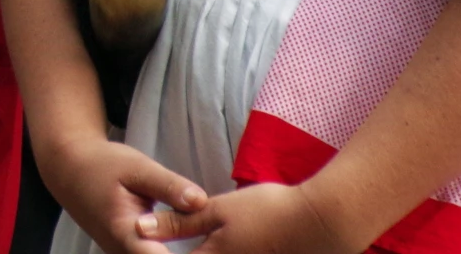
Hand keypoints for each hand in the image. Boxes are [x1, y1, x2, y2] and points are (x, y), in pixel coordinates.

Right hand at [35, 133, 207, 253]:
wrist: (69, 169)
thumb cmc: (102, 165)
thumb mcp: (137, 167)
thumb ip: (169, 187)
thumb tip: (202, 202)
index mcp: (126, 234)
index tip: (208, 250)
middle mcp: (122, 253)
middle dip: (189, 253)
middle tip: (210, 239)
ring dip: (180, 252)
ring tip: (199, 237)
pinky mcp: (125, 253)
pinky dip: (166, 250)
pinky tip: (184, 237)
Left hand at [140, 181, 353, 253]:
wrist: (321, 222)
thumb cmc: (267, 211)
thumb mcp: (219, 210)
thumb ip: (180, 222)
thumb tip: (140, 227)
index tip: (145, 247)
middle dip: (182, 253)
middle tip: (167, 244)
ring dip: (203, 251)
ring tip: (205, 243)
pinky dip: (222, 252)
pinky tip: (221, 245)